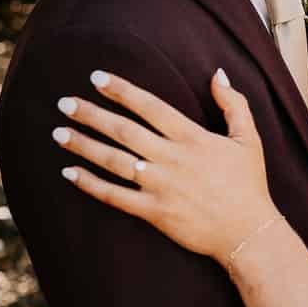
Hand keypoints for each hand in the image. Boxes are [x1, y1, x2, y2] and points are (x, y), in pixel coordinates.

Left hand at [52, 68, 276, 260]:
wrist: (249, 233)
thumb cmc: (249, 184)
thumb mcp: (248, 139)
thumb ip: (233, 103)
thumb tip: (217, 73)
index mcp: (192, 137)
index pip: (150, 106)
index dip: (121, 90)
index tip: (96, 78)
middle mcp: (172, 158)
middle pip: (123, 130)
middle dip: (91, 114)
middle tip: (64, 103)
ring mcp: (161, 186)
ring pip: (113, 160)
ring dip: (83, 145)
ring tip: (58, 133)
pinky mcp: (154, 212)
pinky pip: (115, 196)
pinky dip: (90, 184)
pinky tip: (69, 172)